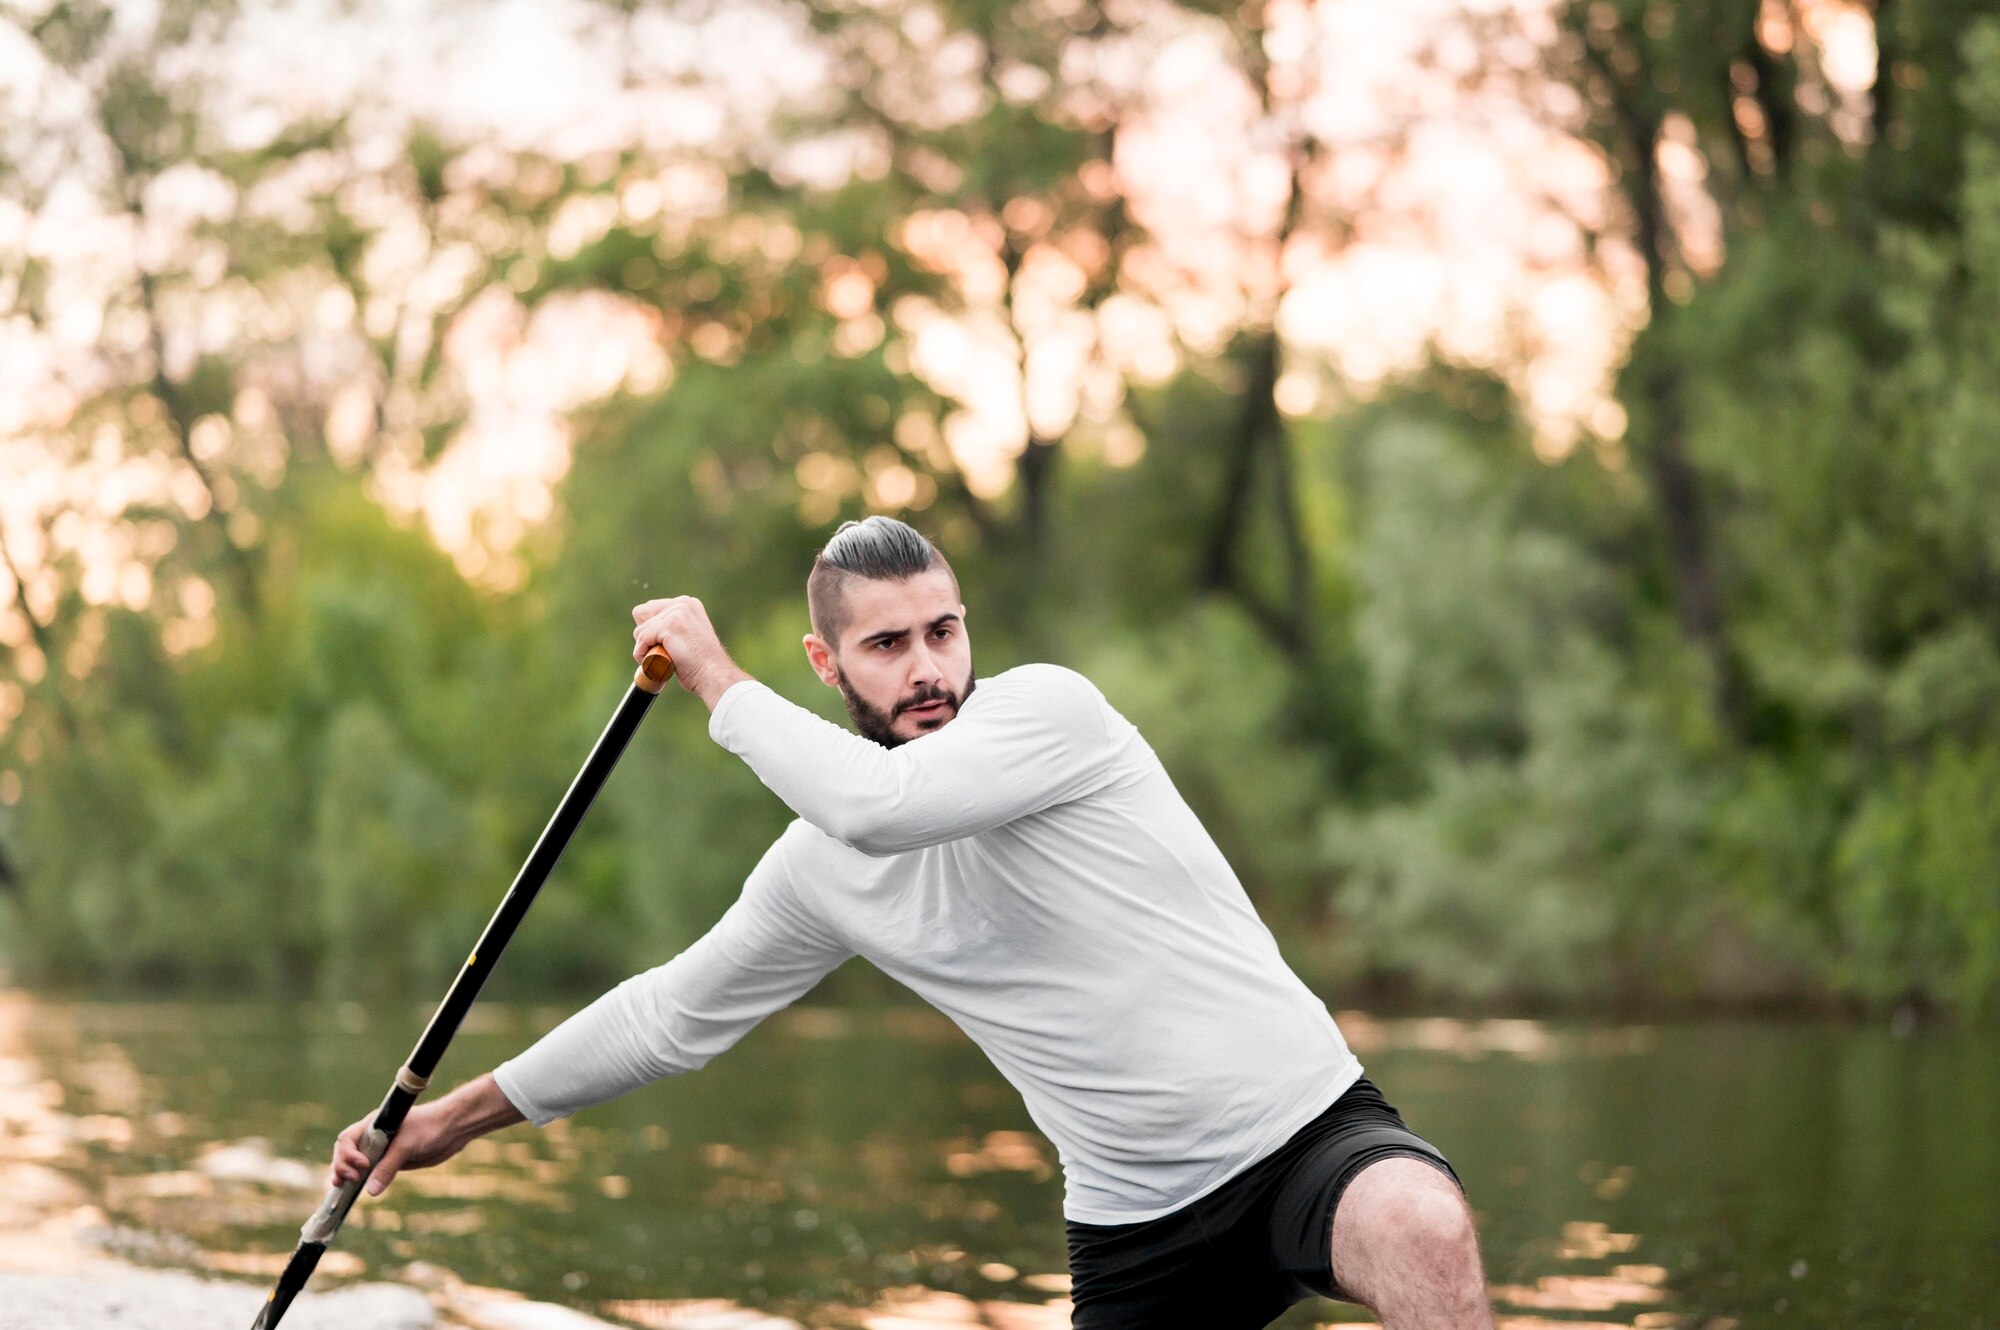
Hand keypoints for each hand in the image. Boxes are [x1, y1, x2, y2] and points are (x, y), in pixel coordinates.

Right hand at [328, 1102, 466, 1196]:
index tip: (362, 1165)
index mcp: (374, 1125)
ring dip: (347, 1175)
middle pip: (346, 1152)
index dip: (347, 1154)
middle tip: (349, 1180)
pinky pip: (371, 1173)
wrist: (454, 1128)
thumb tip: (370, 1191)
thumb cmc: (430, 1127)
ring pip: (356, 1164)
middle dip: (342, 1166)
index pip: (347, 1139)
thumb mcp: (407, 1146)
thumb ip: (388, 1167)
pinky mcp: (392, 1162)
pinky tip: (356, 1191)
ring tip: (343, 1187)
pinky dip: (362, 1182)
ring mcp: (382, 1150)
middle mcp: (374, 1137)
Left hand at [631, 595, 751, 706]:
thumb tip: (653, 634)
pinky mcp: (669, 625)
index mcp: (687, 604)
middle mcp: (682, 604)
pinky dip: (642, 655)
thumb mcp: (689, 637)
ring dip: (645, 649)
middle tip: (662, 652)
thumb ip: (675, 628)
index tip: (663, 645)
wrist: (713, 674)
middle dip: (645, 636)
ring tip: (662, 660)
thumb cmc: (701, 664)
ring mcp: (676, 613)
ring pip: (640, 631)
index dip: (650, 629)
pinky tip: (655, 663)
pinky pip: (641, 639)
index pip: (651, 608)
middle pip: (642, 615)